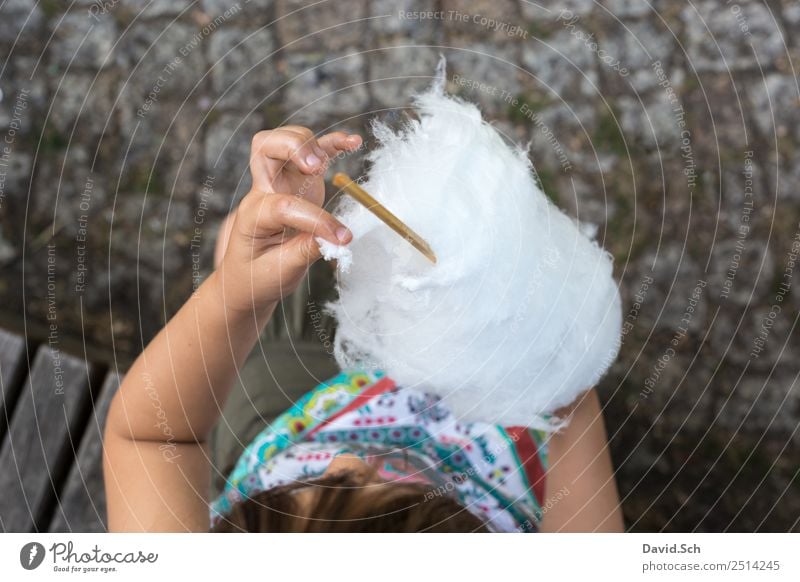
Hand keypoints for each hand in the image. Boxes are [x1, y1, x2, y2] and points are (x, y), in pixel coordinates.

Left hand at [215, 126, 361, 313]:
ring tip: (324, 165)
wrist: (249, 277)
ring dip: (309, 144)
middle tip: (315, 168)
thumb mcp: (278, 273)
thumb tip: (334, 238)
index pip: (284, 205)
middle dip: (292, 148)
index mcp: (253, 216)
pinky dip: (333, 144)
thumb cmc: (259, 276)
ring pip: (287, 140)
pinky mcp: (300, 182)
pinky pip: (314, 152)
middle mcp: (263, 192)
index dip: (317, 220)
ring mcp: (281, 183)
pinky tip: (353, 142)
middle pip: (265, 147)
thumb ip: (304, 253)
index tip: (342, 239)